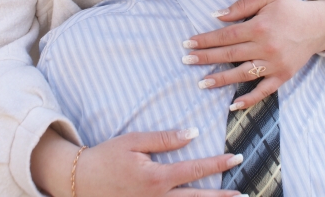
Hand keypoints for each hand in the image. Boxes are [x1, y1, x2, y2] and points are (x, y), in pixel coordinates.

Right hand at [31, 127, 244, 196]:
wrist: (81, 181)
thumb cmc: (107, 157)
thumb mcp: (134, 141)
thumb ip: (165, 139)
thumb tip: (192, 134)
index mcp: (156, 177)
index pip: (195, 169)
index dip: (217, 163)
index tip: (236, 158)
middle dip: (222, 196)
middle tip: (243, 193)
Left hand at [182, 0, 324, 108]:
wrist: (318, 26)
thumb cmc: (289, 9)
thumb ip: (241, 6)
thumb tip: (217, 16)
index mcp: (259, 27)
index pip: (226, 35)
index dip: (206, 40)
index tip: (188, 43)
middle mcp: (265, 47)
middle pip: (229, 55)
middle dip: (206, 58)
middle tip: (186, 60)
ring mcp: (274, 64)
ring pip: (242, 74)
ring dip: (221, 80)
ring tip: (202, 82)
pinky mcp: (283, 76)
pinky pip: (264, 91)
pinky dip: (249, 99)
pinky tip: (233, 104)